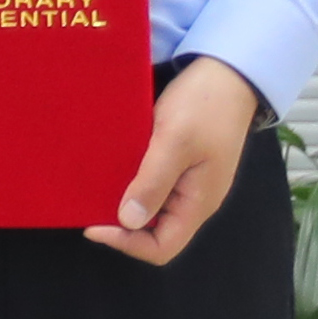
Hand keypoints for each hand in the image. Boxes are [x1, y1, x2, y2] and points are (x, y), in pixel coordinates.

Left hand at [85, 56, 264, 266]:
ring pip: (152, 207)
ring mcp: (189, 181)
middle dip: (121, 224)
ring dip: (124, 201)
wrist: (228, 72)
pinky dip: (132, 181)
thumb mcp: (175, 141)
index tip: (94, 224)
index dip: (127, 243)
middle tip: (89, 205)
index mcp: (198, 203)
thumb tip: (128, 221)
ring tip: (95, 187)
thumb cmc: (205, 105)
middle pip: (155, 231)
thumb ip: (154, 181)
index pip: (162, 247)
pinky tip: (113, 167)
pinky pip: (154, 183)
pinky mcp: (182, 163)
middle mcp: (194, 199)